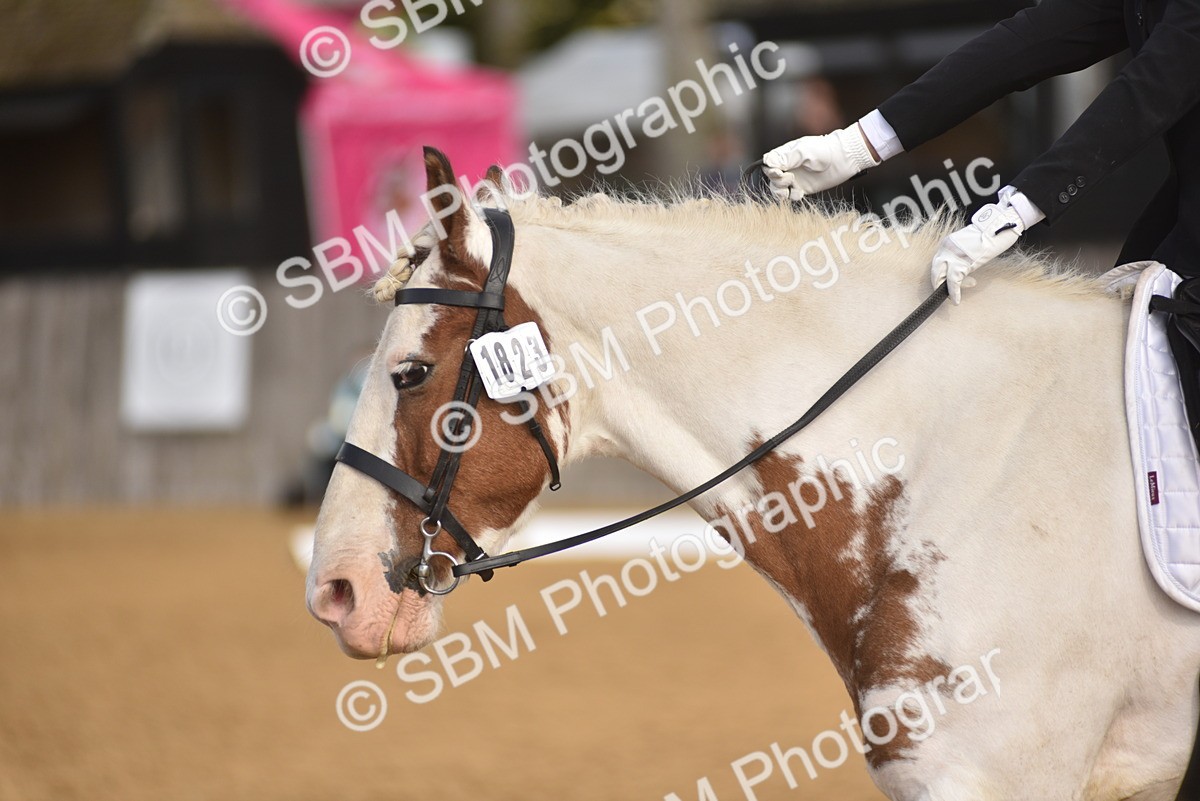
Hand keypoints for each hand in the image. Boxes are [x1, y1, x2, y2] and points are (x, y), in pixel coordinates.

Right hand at [762, 124, 878, 200]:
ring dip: (782, 192)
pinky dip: (793, 196)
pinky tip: (801, 192)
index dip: (770, 170)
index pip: (769, 165)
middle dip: (778, 181)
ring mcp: (794, 178)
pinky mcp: (802, 188)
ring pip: (778, 190)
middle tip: (791, 178)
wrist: (843, 159)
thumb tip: (767, 162)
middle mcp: (787, 167)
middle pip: (771, 179)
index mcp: (785, 155)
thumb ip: (784, 158)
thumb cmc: (824, 150)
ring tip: (794, 186)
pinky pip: (790, 196)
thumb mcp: (802, 151)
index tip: (778, 172)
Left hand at [930, 199, 1025, 303]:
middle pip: (935, 270)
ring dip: (945, 289)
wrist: (997, 227)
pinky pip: (953, 283)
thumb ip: (961, 255)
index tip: (946, 281)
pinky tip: (956, 300)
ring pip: (941, 277)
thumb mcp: (969, 244)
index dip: (942, 273)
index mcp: (947, 243)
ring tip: (952, 298)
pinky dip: (954, 293)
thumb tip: (962, 270)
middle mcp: (946, 249)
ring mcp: (951, 256)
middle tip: (942, 292)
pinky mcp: (960, 264)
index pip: (939, 261)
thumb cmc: (990, 235)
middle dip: (938, 283)